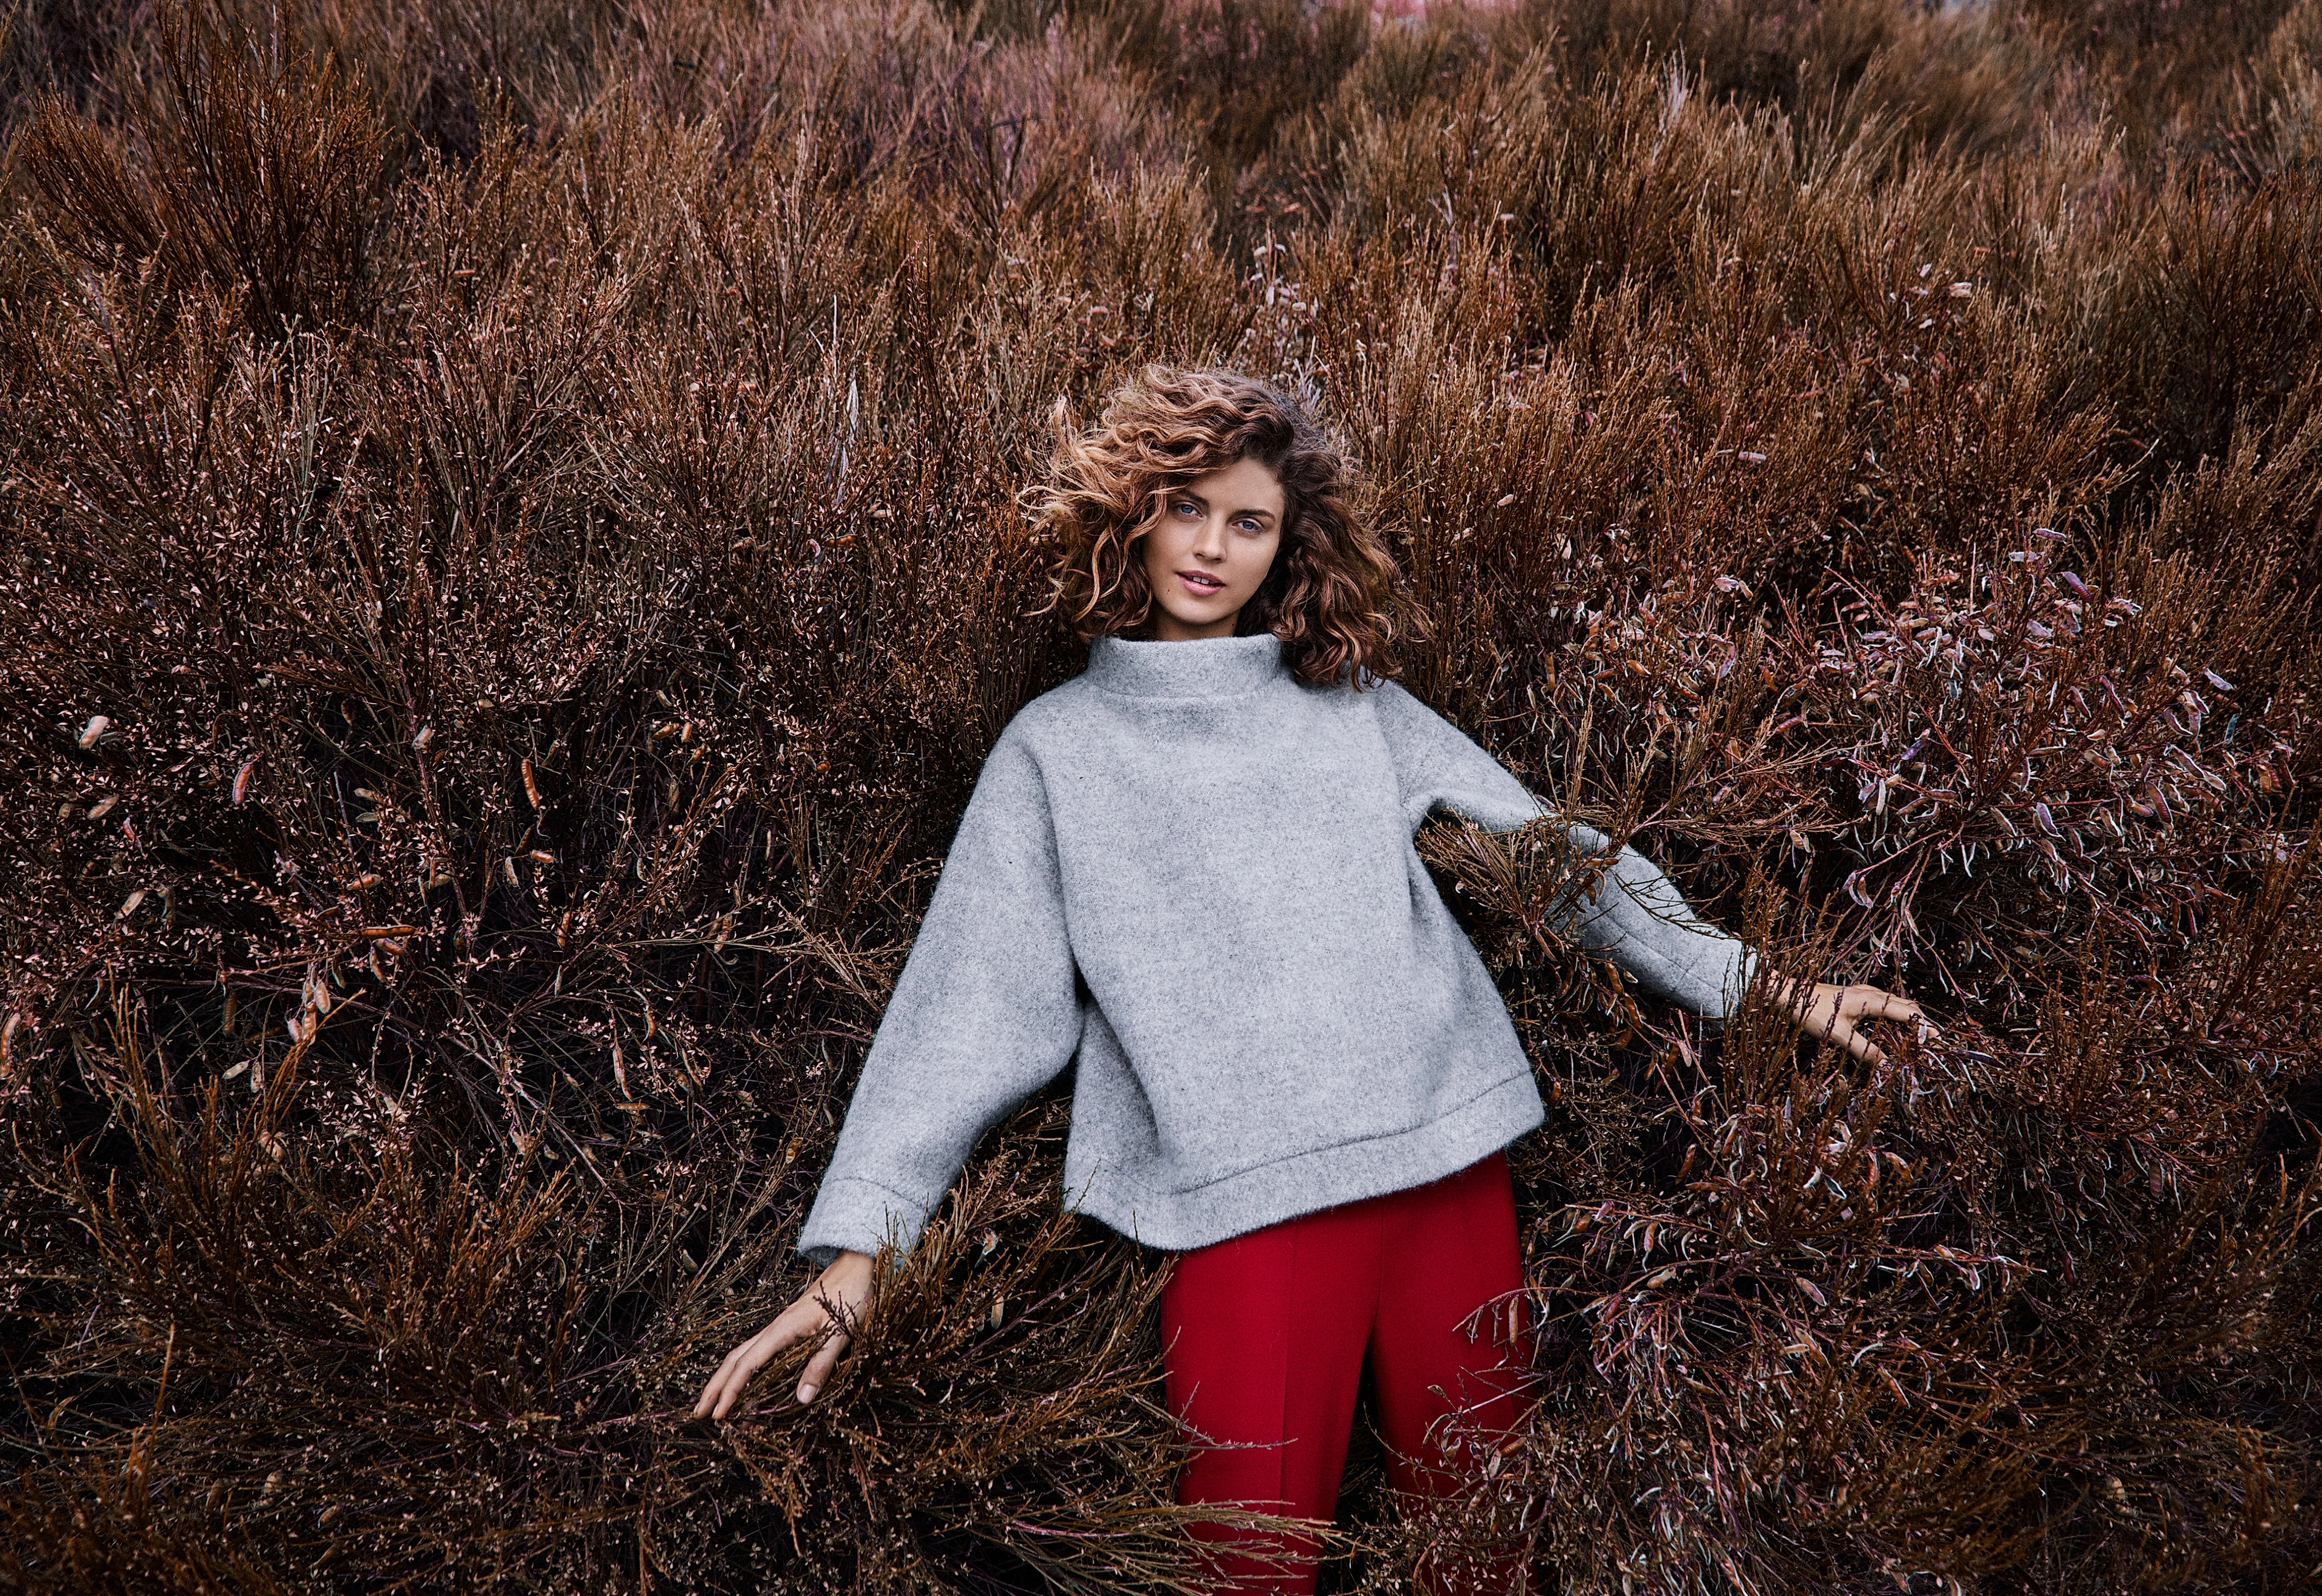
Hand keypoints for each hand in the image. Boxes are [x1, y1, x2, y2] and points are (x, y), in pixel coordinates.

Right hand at [694, 1249, 875, 1419]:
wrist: (854, 1267)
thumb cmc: (850, 1296)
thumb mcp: (841, 1333)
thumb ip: (821, 1365)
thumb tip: (801, 1399)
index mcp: (782, 1329)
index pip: (747, 1365)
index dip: (731, 1391)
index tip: (719, 1414)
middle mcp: (773, 1328)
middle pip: (733, 1359)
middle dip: (714, 1387)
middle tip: (698, 1413)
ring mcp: (777, 1328)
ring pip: (740, 1354)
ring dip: (723, 1378)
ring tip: (712, 1402)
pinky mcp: (784, 1328)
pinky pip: (754, 1351)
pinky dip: (740, 1369)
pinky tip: (741, 1381)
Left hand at [1772, 978, 1928, 1065]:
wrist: (1787, 993)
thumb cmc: (1812, 1012)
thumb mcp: (1839, 1035)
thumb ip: (1865, 1051)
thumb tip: (1888, 1068)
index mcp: (1871, 1000)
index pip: (1907, 1013)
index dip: (1924, 1027)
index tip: (1939, 1040)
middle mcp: (1870, 993)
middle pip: (1905, 1005)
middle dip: (1920, 1021)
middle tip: (1931, 1039)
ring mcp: (1861, 992)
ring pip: (1894, 1002)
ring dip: (1907, 1016)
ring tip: (1915, 1032)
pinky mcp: (1853, 995)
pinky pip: (1882, 1002)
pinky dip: (1893, 1013)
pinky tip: (1888, 1023)